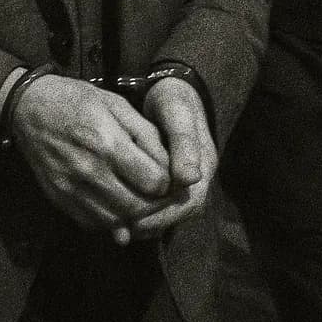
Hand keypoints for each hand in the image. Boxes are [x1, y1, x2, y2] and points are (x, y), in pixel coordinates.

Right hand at [10, 75, 172, 242]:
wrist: (28, 107)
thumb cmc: (77, 100)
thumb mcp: (117, 105)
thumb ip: (146, 135)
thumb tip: (168, 168)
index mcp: (108, 142)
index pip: (154, 182)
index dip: (167, 182)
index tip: (165, 176)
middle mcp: (90, 170)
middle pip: (138, 207)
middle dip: (154, 204)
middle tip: (157, 194)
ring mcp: (72, 188)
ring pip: (117, 221)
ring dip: (133, 216)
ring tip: (138, 200)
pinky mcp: (59, 198)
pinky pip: (93, 223)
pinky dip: (110, 220)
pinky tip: (115, 204)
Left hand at [127, 77, 216, 240]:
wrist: (170, 89)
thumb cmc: (173, 100)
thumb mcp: (178, 114)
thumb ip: (183, 143)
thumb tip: (189, 178)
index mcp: (204, 164)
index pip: (189, 203)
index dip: (164, 216)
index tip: (136, 222)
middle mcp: (197, 177)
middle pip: (178, 214)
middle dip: (151, 224)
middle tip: (122, 231)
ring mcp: (184, 179)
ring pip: (168, 212)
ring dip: (146, 222)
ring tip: (118, 227)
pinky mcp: (169, 179)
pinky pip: (159, 204)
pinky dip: (141, 213)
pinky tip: (119, 214)